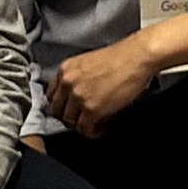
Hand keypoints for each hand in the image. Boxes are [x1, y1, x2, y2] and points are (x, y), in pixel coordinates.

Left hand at [47, 31, 163, 135]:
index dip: (61, 106)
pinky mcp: (92, 109)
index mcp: (65, 70)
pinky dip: (93, 132)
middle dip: (69, 118)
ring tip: (94, 125)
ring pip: (70, 122)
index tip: (69, 110)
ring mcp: (78, 97)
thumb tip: (76, 97)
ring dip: (81, 126)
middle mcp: (68, 83)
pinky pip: (85, 129)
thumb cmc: (120, 57)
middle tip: (81, 120)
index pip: (51, 96)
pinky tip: (101, 128)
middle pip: (57, 111)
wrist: (136, 57)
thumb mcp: (88, 63)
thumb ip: (76, 78)